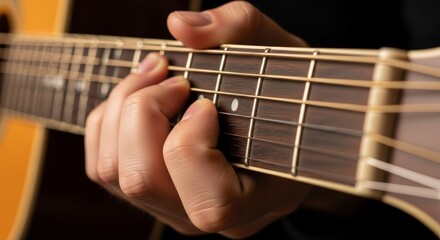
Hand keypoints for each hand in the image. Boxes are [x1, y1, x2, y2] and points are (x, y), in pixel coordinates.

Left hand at [85, 1, 309, 237]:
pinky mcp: (147, 191)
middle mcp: (206, 216)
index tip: (206, 101)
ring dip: (121, 110)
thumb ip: (238, 28)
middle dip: (144, 111)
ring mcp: (172, 207)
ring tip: (154, 76)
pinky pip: (101, 165)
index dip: (192, 141)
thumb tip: (179, 26)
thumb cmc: (283, 94)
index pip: (209, 202)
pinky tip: (139, 96)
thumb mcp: (278, 53)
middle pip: (142, 180)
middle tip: (173, 77)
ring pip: (112, 172)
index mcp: (257, 202)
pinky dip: (108, 121)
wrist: (278, 121)